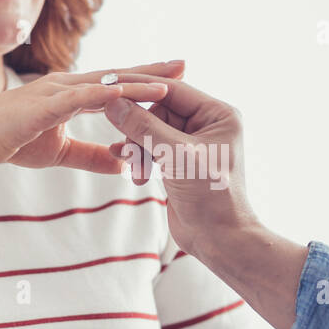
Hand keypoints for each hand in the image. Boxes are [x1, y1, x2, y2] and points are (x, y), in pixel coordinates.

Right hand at [0, 62, 182, 189]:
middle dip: (151, 70)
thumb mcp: (63, 153)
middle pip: (117, 75)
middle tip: (184, 63)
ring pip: (104, 84)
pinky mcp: (44, 105)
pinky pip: (79, 98)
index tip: (177, 77)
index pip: (118, 84)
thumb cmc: (13, 141)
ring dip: (135, 82)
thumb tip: (122, 164)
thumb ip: (93, 156)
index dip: (146, 80)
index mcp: (74, 94)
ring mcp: (57, 92)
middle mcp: (69, 86)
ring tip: (167, 81)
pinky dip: (103, 95)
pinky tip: (124, 94)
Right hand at [100, 75, 255, 259]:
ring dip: (137, 148)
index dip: (139, 88)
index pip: (171, 89)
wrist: (219, 240)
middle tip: (127, 150)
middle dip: (139, 131)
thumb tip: (112, 102)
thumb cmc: (211, 196)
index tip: (109, 88)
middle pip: (157, 110)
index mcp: (218, 114)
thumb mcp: (175, 155)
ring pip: (150, 131)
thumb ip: (143, 126)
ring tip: (134, 170)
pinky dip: (139, 159)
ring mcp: (192, 144)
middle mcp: (208, 124)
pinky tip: (132, 174)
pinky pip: (151, 149)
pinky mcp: (179, 163)